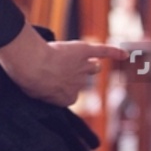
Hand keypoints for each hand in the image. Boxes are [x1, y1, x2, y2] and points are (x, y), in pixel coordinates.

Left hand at [0, 21, 126, 106]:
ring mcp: (82, 68)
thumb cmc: (26, 78)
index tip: (49, 82)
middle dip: (71, 75)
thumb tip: (39, 90)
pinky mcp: (83, 51)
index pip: (70, 95)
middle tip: (56, 69)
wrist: (31, 63)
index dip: (60, 87)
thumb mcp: (31, 92)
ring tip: (80, 61)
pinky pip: (103, 51)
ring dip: (88, 65)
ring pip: (92, 68)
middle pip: (81, 80)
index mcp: (67, 99)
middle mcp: (78, 85)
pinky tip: (124, 54)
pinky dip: (113, 52)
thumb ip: (41, 92)